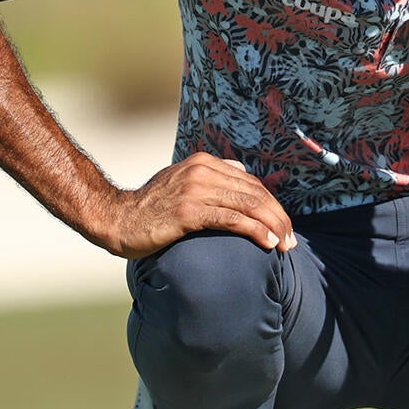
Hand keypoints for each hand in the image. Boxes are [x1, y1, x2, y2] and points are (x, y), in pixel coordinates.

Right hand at [103, 153, 296, 259]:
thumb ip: (209, 178)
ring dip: (273, 226)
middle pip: (254, 193)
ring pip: (248, 206)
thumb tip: (240, 172)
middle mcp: (202, 171)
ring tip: (286, 245)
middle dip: (277, 217)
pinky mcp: (188, 211)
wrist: (116, 218)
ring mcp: (195, 190)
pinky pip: (232, 220)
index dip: (271, 204)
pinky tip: (268, 243)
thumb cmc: (150, 207)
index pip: (250, 182)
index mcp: (203, 163)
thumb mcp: (180, 182)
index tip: (282, 225)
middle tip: (291, 240)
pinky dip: (255, 231)